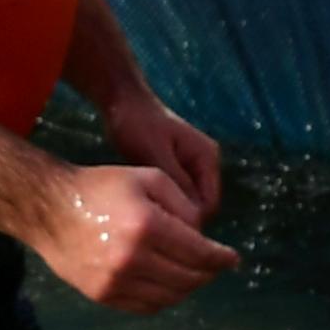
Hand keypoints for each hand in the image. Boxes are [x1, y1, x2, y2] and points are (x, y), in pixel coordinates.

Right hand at [35, 163, 238, 311]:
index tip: (233, 259)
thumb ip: (184, 205)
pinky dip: (164, 298)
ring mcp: (115, 282)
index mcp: (147, 226)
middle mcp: (132, 259)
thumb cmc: (102, 187)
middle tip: (215, 265)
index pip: (199, 254)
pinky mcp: (102, 295)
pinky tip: (169, 283)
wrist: (50, 208)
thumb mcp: (150, 179)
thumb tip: (203, 235)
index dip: (221, 259)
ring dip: (188, 287)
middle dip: (208, 273)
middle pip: (188, 278)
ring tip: (194, 273)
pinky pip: (146, 306)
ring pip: (170, 297)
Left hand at [100, 88, 222, 223]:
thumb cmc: (137, 124)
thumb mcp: (155, 154)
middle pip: (200, 206)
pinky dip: (161, 202)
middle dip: (179, 217)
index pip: (209, 205)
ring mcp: (191, 166)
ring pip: (186, 203)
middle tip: (148, 225)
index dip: (189, 222)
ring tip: (142, 216)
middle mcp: (205, 164)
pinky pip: (174, 195)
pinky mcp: (175, 168)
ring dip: (168, 210)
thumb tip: (190, 216)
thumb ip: (175, 182)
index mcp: (206, 158)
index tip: (159, 229)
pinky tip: (141, 205)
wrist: (121, 100)